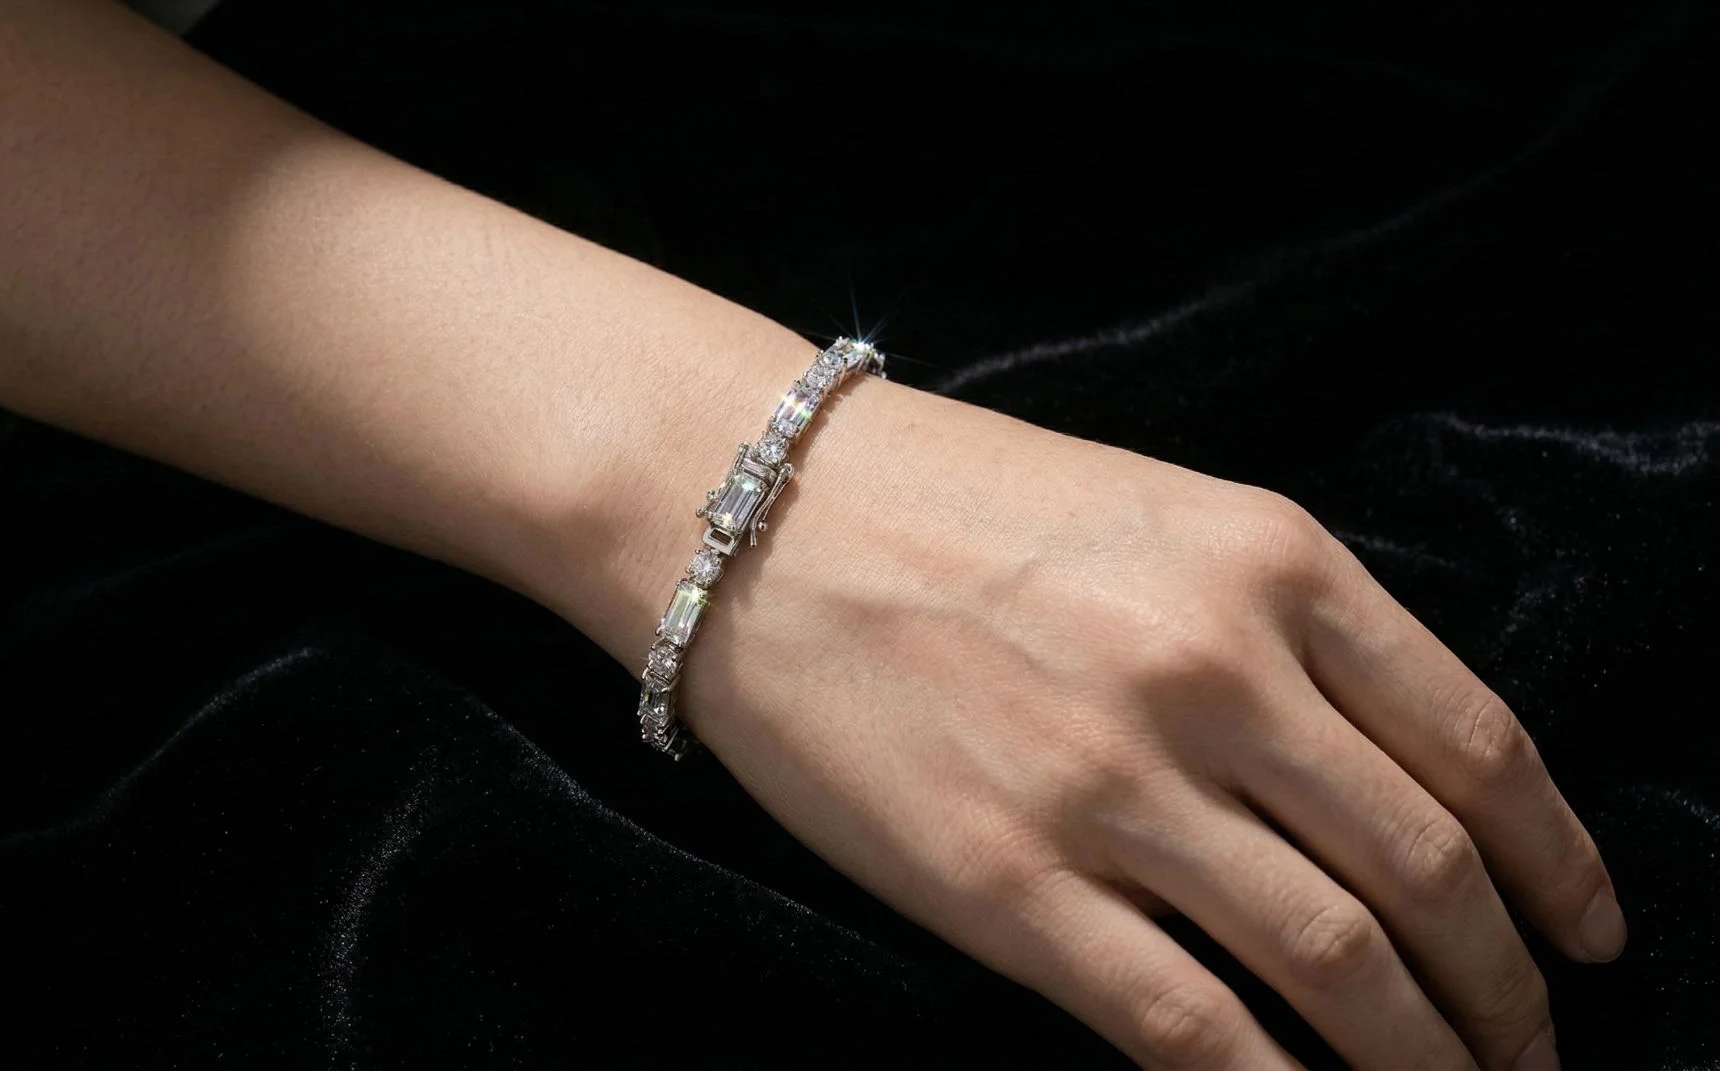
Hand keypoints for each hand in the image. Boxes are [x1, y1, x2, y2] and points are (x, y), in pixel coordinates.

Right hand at [671, 379, 1621, 1068]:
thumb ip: (1290, 629)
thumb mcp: (1159, 511)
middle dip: (1508, 993)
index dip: (1560, 866)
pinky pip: (1193, 1028)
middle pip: (1428, 872)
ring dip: (1425, 1059)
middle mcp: (1214, 672)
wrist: (752, 512)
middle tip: (1533, 1054)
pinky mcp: (1009, 885)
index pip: (1480, 744)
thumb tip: (1399, 783)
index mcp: (1270, 561)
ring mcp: (1111, 784)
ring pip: (1338, 965)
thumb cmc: (951, 503)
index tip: (1590, 938)